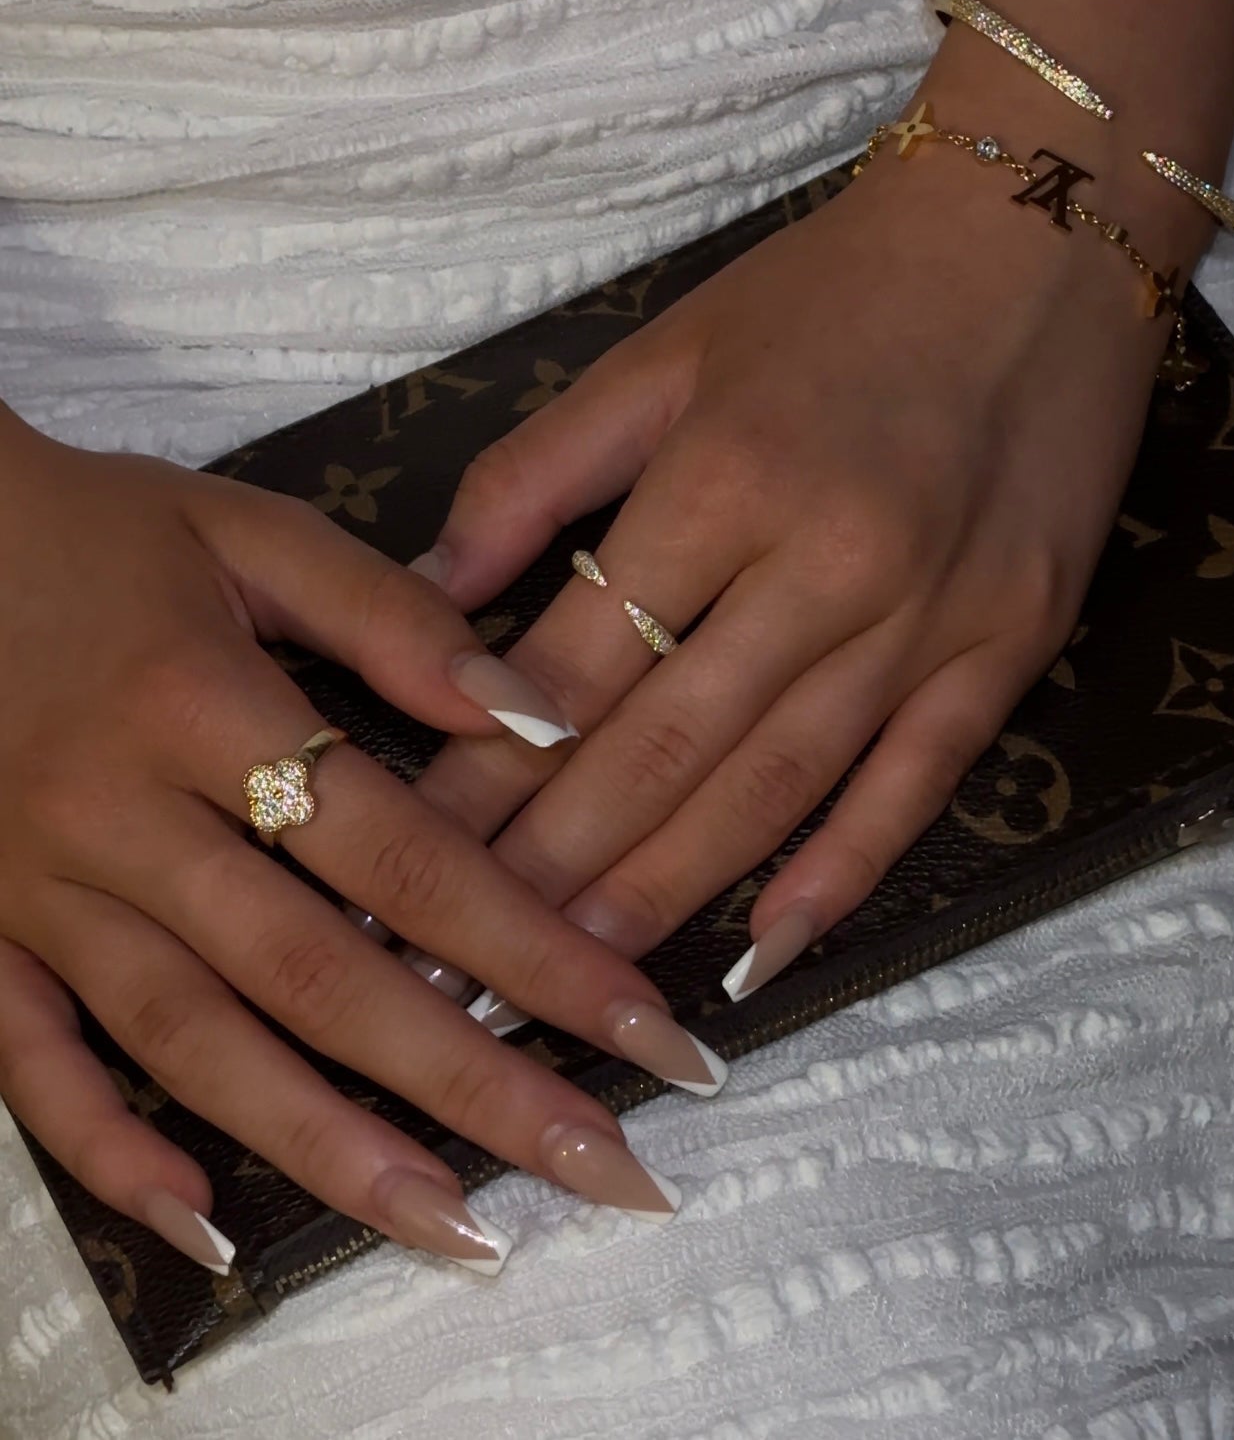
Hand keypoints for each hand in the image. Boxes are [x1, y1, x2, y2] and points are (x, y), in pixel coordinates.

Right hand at [0, 418, 726, 1274]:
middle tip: (599, 1169)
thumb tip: (540, 718)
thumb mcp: (251, 533)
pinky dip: (108, 1152)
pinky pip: (30, 1064)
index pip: (405, 855)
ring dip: (328, 1148)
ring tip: (454, 1230)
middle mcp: (125, 817)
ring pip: (194, 1043)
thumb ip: (395, 619)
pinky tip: (202, 1228)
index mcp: (206, 709)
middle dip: (471, 1084)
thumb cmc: (98, 531)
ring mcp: (42, 890)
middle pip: (319, 976)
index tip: (645, 1030)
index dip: (533, 949)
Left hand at [416, 74, 1202, 1009]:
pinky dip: (840, 876)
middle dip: (552, 866)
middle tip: (465, 958)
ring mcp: (926, 618)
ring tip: (578, 977)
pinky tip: (765, 954)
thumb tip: (428, 597)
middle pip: (664, 748)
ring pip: (775, 788)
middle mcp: (824, 563)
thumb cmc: (831, 294)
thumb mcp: (662, 353)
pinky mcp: (1004, 649)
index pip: (576, 663)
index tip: (411, 850)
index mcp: (722, 477)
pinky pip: (914, 786)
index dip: (485, 770)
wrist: (1034, 240)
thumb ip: (535, 476)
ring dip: (669, 892)